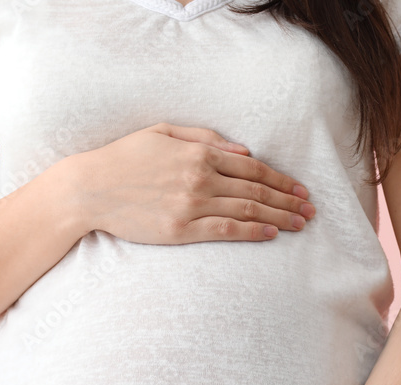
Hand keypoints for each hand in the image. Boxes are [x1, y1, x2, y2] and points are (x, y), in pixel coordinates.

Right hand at [66, 122, 315, 243]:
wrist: (90, 189)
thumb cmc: (124, 158)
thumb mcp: (164, 133)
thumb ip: (206, 139)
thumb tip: (244, 150)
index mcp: (199, 154)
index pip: (252, 169)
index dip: (281, 180)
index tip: (300, 189)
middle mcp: (200, 178)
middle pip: (257, 190)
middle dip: (288, 200)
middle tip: (311, 210)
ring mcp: (191, 205)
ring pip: (247, 210)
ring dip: (279, 217)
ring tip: (300, 223)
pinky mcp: (181, 230)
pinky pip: (226, 229)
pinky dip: (252, 231)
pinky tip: (271, 234)